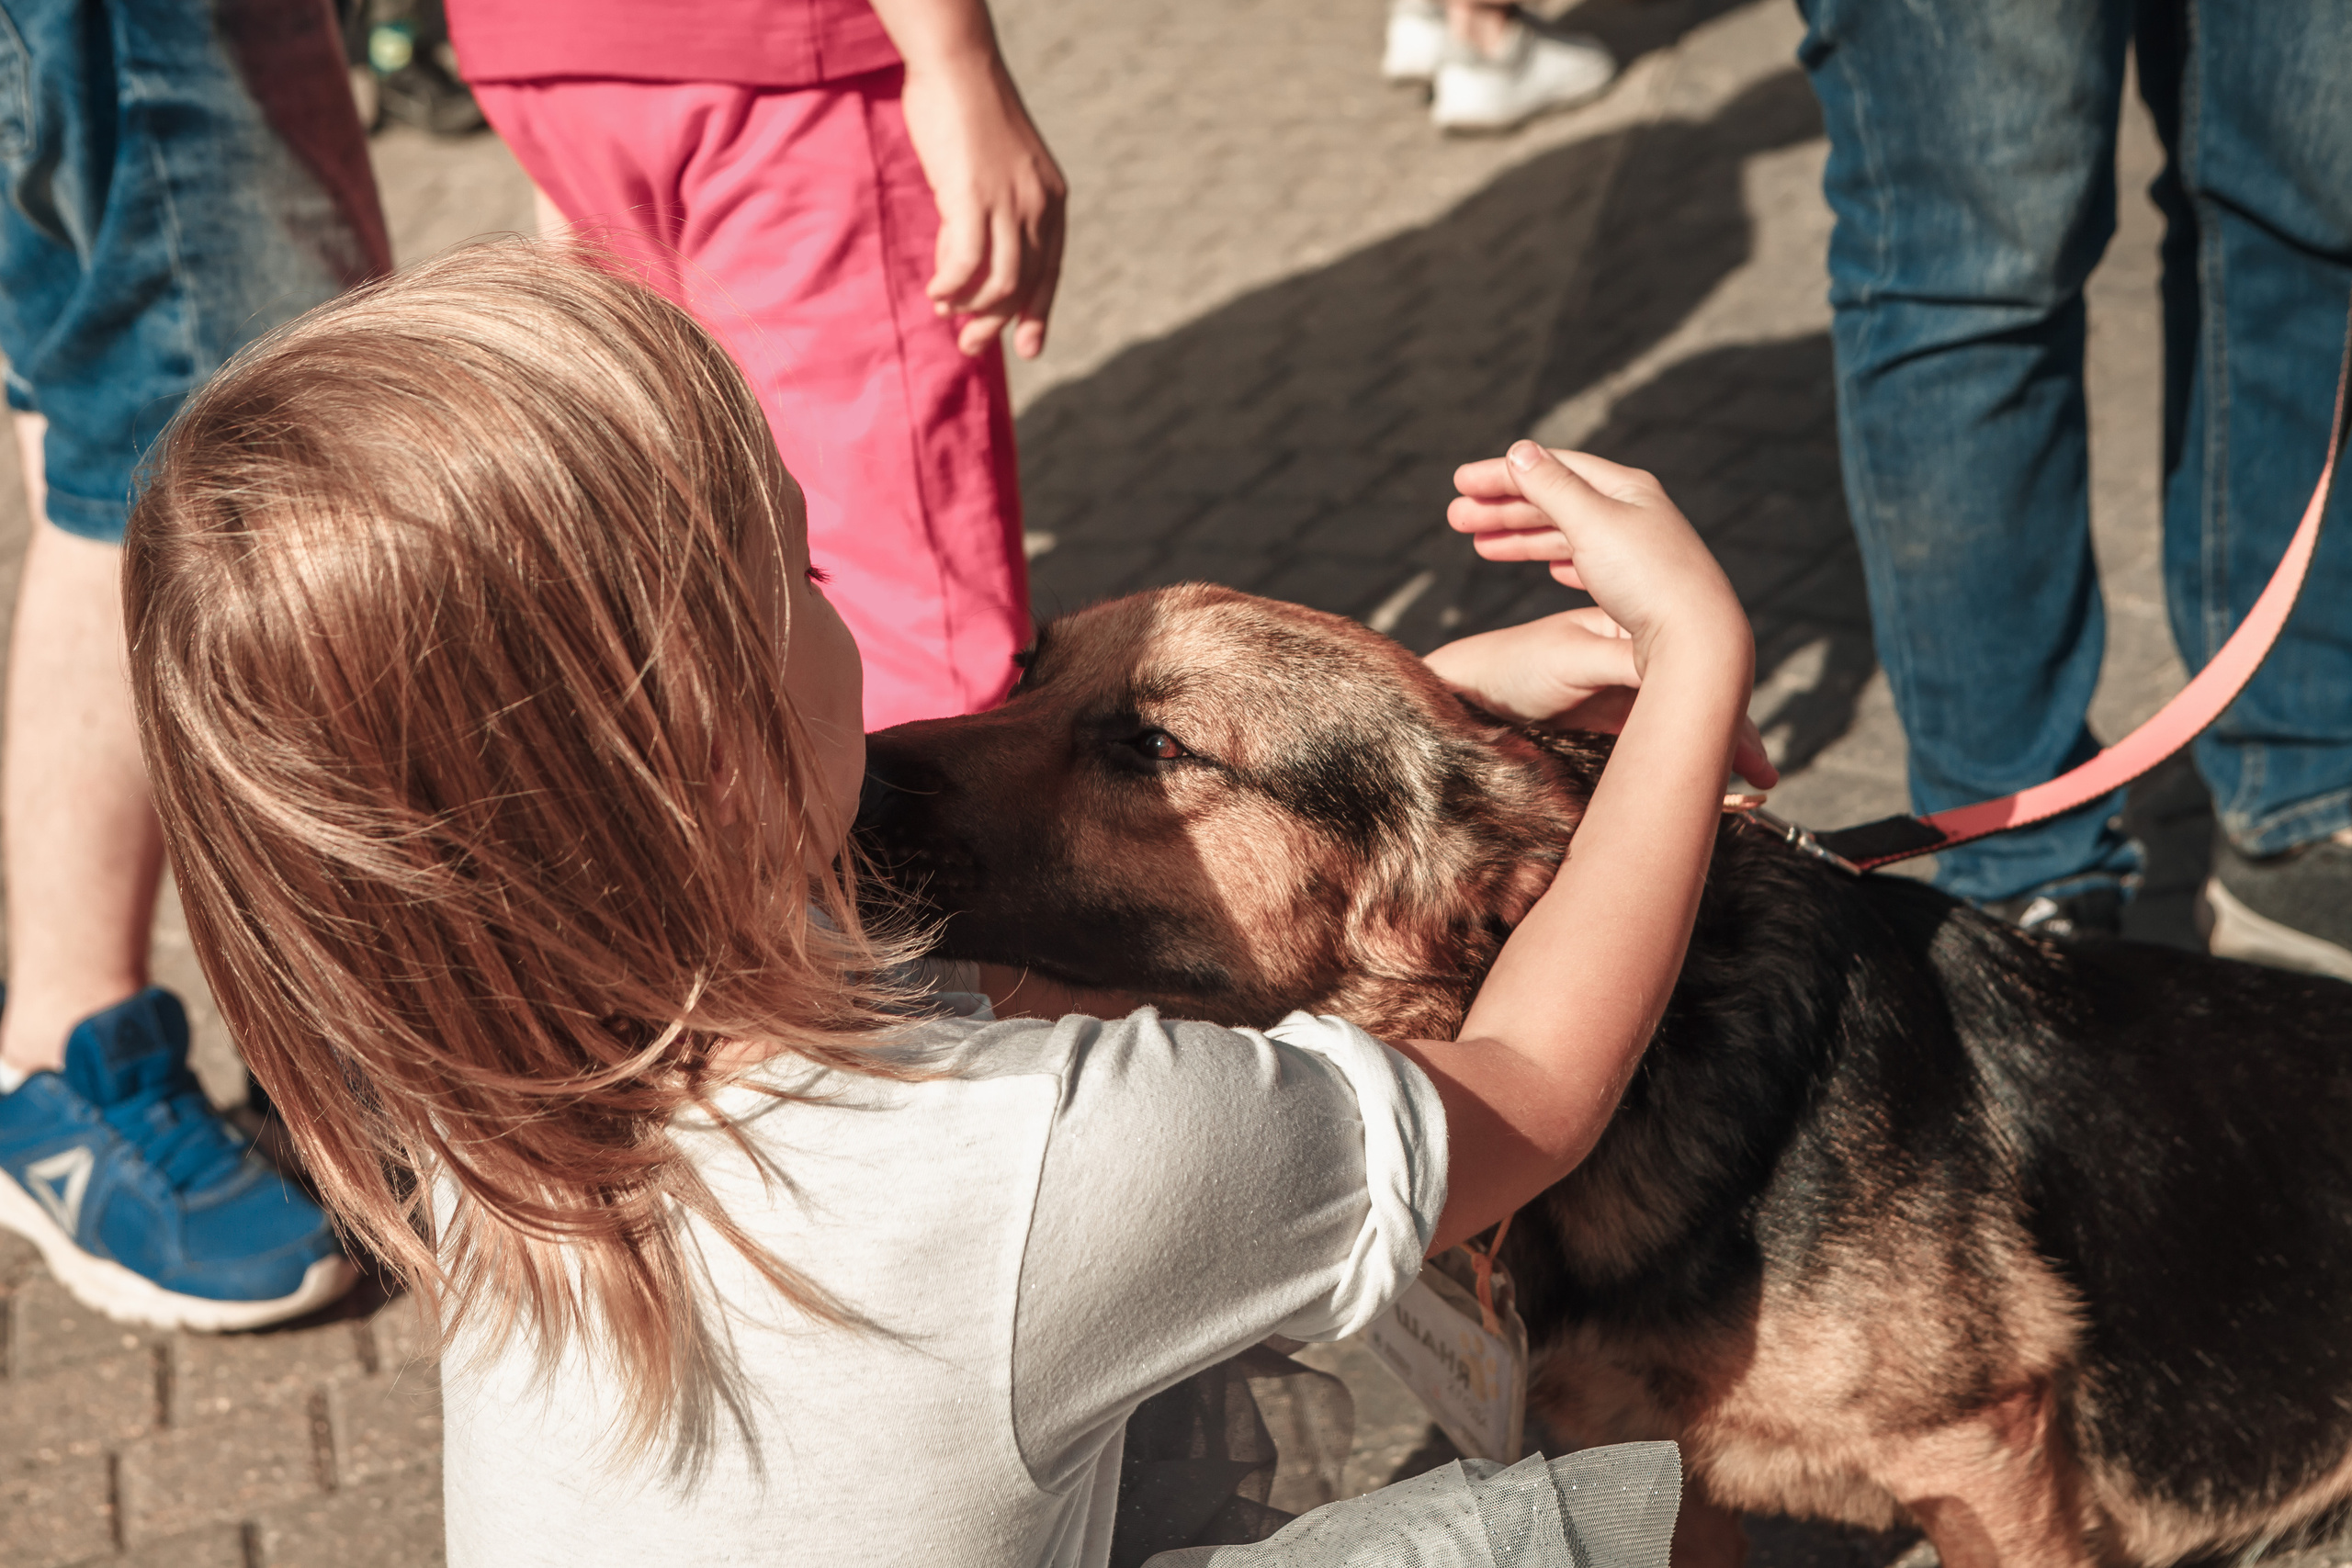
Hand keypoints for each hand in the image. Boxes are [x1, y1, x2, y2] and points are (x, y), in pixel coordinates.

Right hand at [897, 52, 1066, 358]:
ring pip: (1000, 282)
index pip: (1050, 270)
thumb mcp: (993, 168)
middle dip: (997, 322)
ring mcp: (1008, 202)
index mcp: (1051, 198)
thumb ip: (993, 210)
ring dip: (973, 310)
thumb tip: (969, 261)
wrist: (956, 65)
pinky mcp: (973, 197)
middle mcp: (1038, 205)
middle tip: (970, 345)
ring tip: (947, 318)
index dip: (1039, 312)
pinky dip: (951, 285)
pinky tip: (936, 292)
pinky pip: (966, 262)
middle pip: (1024, 283)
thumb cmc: (968, 111)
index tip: (1028, 347)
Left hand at [1425, 607, 1778, 786]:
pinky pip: (1656, 742)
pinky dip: (1681, 760)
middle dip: (1732, 731)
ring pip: (1681, 723)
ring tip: (1750, 782)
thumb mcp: (1568, 662)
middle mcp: (1632, 657)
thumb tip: (1682, 672)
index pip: (1693, 663)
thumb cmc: (1507, 669)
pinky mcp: (1608, 723)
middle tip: (1762, 772)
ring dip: (1713, 748)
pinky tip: (1703, 783)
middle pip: (1696, 695)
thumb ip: (1623, 665)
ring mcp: (1623, 692)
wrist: (1461, 699)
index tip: (1747, 743)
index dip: (1724, 703)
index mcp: (1627, 629)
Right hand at [1449, 444, 1745, 670]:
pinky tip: (1551, 569)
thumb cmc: (1647, 580)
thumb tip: (1520, 449)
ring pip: (1568, 533)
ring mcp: (1639, 551)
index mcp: (1626, 488)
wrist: (1697, 641)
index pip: (1553, 467)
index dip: (1504, 472)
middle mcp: (1635, 513)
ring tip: (1481, 547)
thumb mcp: (1591, 523)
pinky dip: (1560, 560)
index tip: (1460, 482)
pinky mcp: (1642, 588)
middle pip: (1557, 500)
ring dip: (1522, 537)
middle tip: (1455, 517)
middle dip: (1504, 507)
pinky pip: (1589, 563)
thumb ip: (1550, 486)